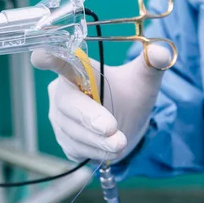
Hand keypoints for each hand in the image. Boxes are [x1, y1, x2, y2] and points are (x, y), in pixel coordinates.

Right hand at [31, 45, 170, 161]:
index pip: (59, 60)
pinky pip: (75, 147)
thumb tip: (162, 51)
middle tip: (111, 128)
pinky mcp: (63, 138)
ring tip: (120, 142)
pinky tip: (109, 148)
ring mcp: (59, 116)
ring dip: (98, 140)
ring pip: (72, 130)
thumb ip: (153, 63)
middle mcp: (62, 90)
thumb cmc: (130, 95)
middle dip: (90, 117)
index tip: (40, 56)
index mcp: (78, 68)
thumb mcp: (144, 80)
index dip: (47, 57)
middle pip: (67, 103)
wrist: (128, 126)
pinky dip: (95, 151)